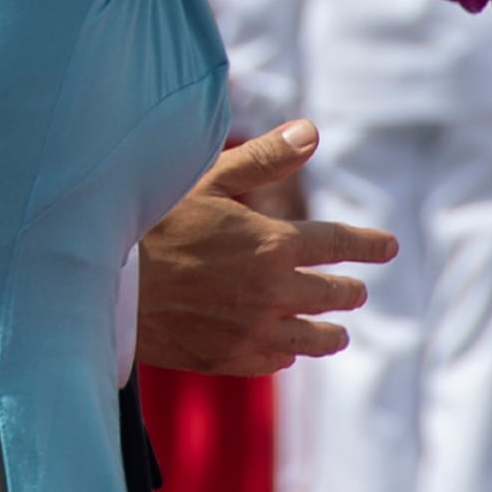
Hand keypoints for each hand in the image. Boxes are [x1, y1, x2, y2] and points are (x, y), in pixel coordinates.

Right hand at [136, 122, 395, 376]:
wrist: (104, 288)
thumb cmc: (150, 223)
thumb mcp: (206, 180)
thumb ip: (263, 159)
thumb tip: (312, 131)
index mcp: (274, 244)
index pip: (339, 244)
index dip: (368, 245)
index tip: (388, 247)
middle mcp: (273, 293)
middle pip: (332, 295)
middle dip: (349, 290)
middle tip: (356, 290)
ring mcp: (253, 332)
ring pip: (313, 338)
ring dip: (329, 332)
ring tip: (336, 332)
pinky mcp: (228, 359)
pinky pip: (274, 359)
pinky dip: (285, 352)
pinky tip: (283, 350)